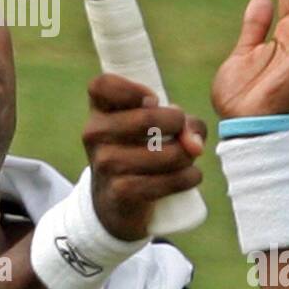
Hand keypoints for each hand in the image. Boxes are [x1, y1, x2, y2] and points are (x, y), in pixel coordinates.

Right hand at [83, 73, 204, 240]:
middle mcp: (95, 134)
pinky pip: (169, 180)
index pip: (103, 85)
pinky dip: (189, 177)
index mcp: (98, 110)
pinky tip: (190, 177)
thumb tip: (194, 144)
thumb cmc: (140, 152)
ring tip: (186, 159)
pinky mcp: (121, 192)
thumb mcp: (152, 128)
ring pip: (167, 153)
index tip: (152, 101)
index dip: (134, 89)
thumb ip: (182, 122)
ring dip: (187, 156)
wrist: (115, 203)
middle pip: (148, 117)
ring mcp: (105, 164)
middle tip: (181, 133)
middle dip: (178, 123)